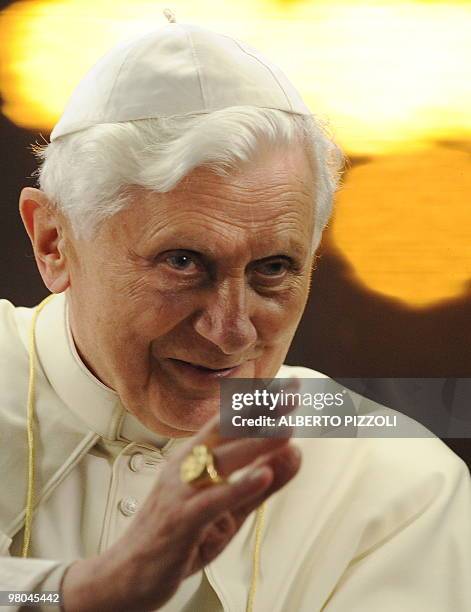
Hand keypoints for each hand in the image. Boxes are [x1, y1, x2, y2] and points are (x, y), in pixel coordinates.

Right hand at [61, 410, 300, 610]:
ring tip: (287, 430)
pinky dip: (238, 488)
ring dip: (255, 444)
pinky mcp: (180, 522)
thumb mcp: (228, 511)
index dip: (258, 404)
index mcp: (193, 458)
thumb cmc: (177, 537)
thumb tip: (295, 452)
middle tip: (292, 394)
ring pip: (221, 461)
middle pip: (225, 432)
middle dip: (259, 413)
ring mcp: (180, 492)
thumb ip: (260, 484)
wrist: (127, 576)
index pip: (229, 422)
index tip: (290, 386)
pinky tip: (264, 475)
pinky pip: (211, 501)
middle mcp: (185, 466)